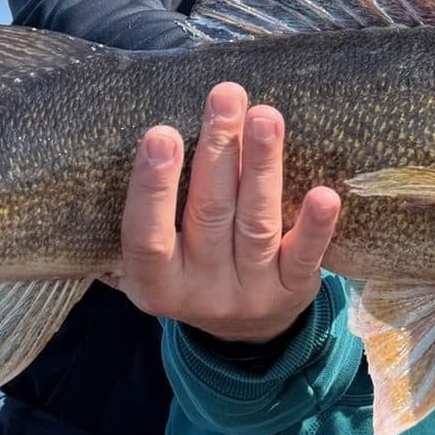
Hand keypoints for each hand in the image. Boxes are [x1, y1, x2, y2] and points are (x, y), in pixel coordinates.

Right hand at [116, 82, 340, 342]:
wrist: (242, 337)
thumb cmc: (188, 271)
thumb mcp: (153, 263)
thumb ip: (139, 220)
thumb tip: (110, 146)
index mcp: (155, 283)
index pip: (147, 237)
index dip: (153, 188)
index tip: (161, 133)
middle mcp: (201, 292)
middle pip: (210, 215)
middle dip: (219, 152)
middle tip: (225, 98)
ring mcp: (250, 294)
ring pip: (256, 225)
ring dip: (262, 167)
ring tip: (266, 117)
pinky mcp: (293, 291)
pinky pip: (304, 258)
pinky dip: (314, 226)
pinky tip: (324, 194)